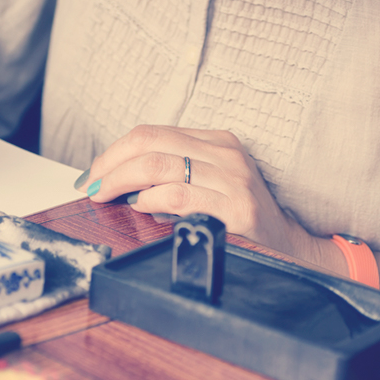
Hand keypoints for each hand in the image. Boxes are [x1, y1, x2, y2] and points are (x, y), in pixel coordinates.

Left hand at [75, 125, 346, 272]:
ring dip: (122, 181)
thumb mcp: (208, 182)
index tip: (92, 172)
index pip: (151, 133)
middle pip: (149, 144)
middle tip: (90, 185)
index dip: (114, 152)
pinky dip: (151, 200)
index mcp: (216, 141)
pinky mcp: (237, 208)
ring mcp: (233, 179)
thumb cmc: (241, 215)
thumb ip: (170, 174)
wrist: (289, 245)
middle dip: (109, 165)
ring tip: (106, 196)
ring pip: (158, 166)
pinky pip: (179, 195)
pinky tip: (140, 207)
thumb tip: (117, 180)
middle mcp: (225, 154)